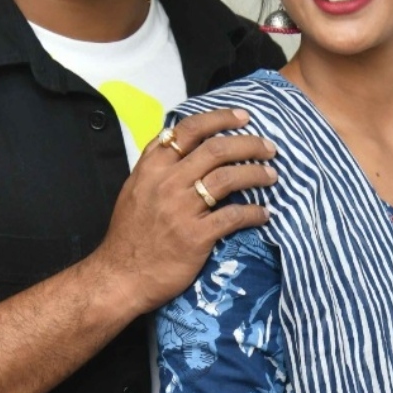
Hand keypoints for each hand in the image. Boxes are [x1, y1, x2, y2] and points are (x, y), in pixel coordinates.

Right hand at [94, 108, 277, 313]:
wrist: (120, 276)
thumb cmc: (130, 233)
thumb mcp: (136, 188)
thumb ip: (159, 165)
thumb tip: (186, 144)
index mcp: (152, 167)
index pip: (189, 129)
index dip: (220, 118)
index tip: (244, 117)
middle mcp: (167, 182)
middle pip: (216, 149)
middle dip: (249, 144)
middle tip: (269, 147)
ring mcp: (181, 209)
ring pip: (228, 178)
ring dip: (256, 173)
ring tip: (272, 175)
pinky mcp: (195, 236)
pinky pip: (233, 217)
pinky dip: (254, 213)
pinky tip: (264, 214)